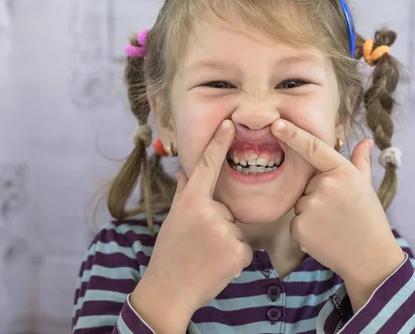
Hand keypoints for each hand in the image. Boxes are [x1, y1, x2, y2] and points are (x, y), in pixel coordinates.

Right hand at [132, 120, 252, 324]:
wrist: (169, 290)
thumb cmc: (170, 253)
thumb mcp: (173, 219)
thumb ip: (183, 194)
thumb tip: (184, 172)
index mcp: (191, 201)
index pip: (206, 167)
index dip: (219, 143)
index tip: (230, 123)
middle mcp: (210, 212)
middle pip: (228, 208)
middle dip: (220, 223)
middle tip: (199, 243)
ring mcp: (226, 231)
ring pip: (237, 229)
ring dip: (227, 241)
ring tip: (207, 256)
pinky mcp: (239, 251)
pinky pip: (245, 247)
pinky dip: (235, 257)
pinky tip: (218, 266)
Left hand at [271, 119, 404, 306]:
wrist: (370, 257)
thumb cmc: (369, 218)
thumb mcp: (366, 187)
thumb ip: (360, 162)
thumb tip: (365, 140)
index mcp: (343, 172)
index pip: (313, 148)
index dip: (292, 134)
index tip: (275, 124)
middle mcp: (325, 186)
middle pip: (307, 183)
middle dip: (317, 193)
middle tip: (339, 210)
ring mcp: (311, 207)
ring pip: (300, 202)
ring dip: (312, 212)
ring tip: (333, 224)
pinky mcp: (300, 227)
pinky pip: (295, 221)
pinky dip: (306, 228)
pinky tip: (324, 236)